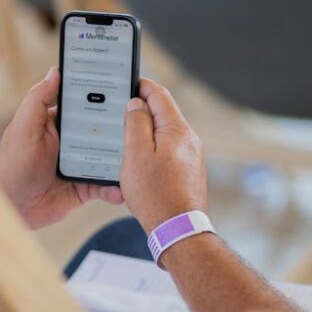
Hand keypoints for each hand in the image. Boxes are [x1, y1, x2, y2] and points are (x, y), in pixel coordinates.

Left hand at [0, 67, 122, 228]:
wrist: (12, 206)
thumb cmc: (12, 164)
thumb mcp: (24, 127)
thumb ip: (39, 99)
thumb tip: (55, 71)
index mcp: (58, 122)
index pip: (85, 104)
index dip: (103, 96)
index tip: (125, 88)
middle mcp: (72, 141)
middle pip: (103, 130)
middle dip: (121, 128)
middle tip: (141, 125)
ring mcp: (81, 164)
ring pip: (109, 158)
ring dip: (122, 159)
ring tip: (137, 157)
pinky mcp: (84, 187)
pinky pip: (105, 185)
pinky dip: (115, 188)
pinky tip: (120, 188)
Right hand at [120, 78, 207, 233]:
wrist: (178, 229)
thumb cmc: (155, 195)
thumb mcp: (136, 154)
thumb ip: (136, 123)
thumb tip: (136, 104)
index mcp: (177, 129)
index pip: (159, 95)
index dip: (141, 85)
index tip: (127, 82)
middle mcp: (189, 139)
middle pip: (163, 113)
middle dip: (142, 109)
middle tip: (119, 109)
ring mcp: (191, 155)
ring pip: (165, 132)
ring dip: (146, 131)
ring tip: (125, 137)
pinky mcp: (189, 170)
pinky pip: (169, 150)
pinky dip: (153, 148)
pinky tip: (140, 160)